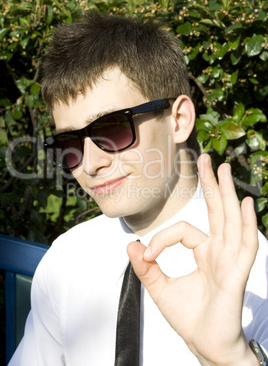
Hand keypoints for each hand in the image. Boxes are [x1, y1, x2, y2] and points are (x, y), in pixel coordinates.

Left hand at [128, 153, 258, 365]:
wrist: (205, 345)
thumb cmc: (190, 319)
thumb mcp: (160, 289)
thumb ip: (146, 268)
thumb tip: (129, 245)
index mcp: (204, 252)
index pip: (183, 230)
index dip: (161, 239)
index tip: (145, 256)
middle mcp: (219, 251)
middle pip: (217, 210)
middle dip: (212, 184)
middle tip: (208, 160)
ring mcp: (230, 259)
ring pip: (231, 220)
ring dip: (228, 194)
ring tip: (224, 169)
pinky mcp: (237, 273)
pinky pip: (246, 245)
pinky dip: (247, 224)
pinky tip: (244, 203)